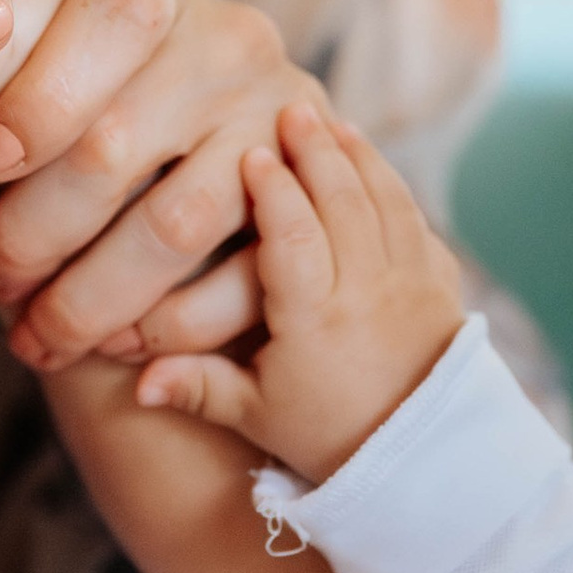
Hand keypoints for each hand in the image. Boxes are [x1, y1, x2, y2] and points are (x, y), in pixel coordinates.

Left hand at [0, 0, 331, 370]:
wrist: (190, 149)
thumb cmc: (77, 77)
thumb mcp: (44, 12)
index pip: (114, 15)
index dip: (42, 92)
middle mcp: (233, 39)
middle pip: (122, 142)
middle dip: (34, 228)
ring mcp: (279, 125)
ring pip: (176, 224)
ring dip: (90, 293)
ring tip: (31, 334)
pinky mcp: (309, 207)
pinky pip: (243, 280)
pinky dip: (169, 325)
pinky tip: (115, 348)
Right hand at [135, 104, 463, 483]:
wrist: (427, 464)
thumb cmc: (331, 438)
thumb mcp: (256, 416)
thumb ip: (197, 387)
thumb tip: (133, 381)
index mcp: (317, 321)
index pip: (294, 239)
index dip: (273, 193)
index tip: (249, 153)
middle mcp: (368, 291)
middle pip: (342, 203)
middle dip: (317, 151)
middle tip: (290, 108)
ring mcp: (410, 283)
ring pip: (384, 201)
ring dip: (356, 156)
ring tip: (327, 120)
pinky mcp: (438, 284)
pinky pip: (414, 219)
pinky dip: (390, 182)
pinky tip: (368, 159)